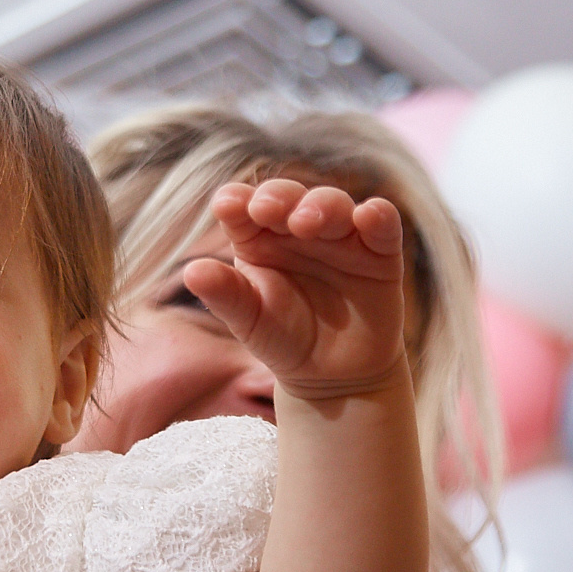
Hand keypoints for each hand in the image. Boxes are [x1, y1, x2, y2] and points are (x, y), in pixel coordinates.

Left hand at [184, 179, 407, 401]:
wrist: (334, 375)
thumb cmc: (283, 337)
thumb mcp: (249, 320)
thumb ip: (224, 295)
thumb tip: (191, 272)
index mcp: (257, 235)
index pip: (242, 205)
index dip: (236, 200)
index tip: (227, 206)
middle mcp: (297, 226)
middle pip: (288, 196)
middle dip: (278, 197)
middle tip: (266, 210)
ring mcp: (339, 235)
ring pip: (332, 204)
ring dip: (321, 206)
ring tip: (306, 223)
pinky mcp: (378, 251)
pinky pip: (381, 225)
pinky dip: (378, 215)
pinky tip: (369, 216)